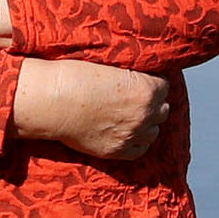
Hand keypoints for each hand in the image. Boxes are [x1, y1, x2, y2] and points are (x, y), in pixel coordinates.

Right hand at [10, 59, 169, 159]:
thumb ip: (132, 75)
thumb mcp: (111, 67)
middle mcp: (144, 113)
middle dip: (152, 104)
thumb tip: (141, 77)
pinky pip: (140, 149)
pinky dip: (136, 141)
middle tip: (136, 100)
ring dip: (146, 124)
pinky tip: (126, 133)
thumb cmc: (76, 76)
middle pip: (163, 110)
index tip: (142, 83)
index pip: (164, 87)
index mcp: (146, 88)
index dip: (152, 84)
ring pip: (154, 131)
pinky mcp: (117, 150)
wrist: (53, 102)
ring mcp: (132, 134)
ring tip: (131, 117)